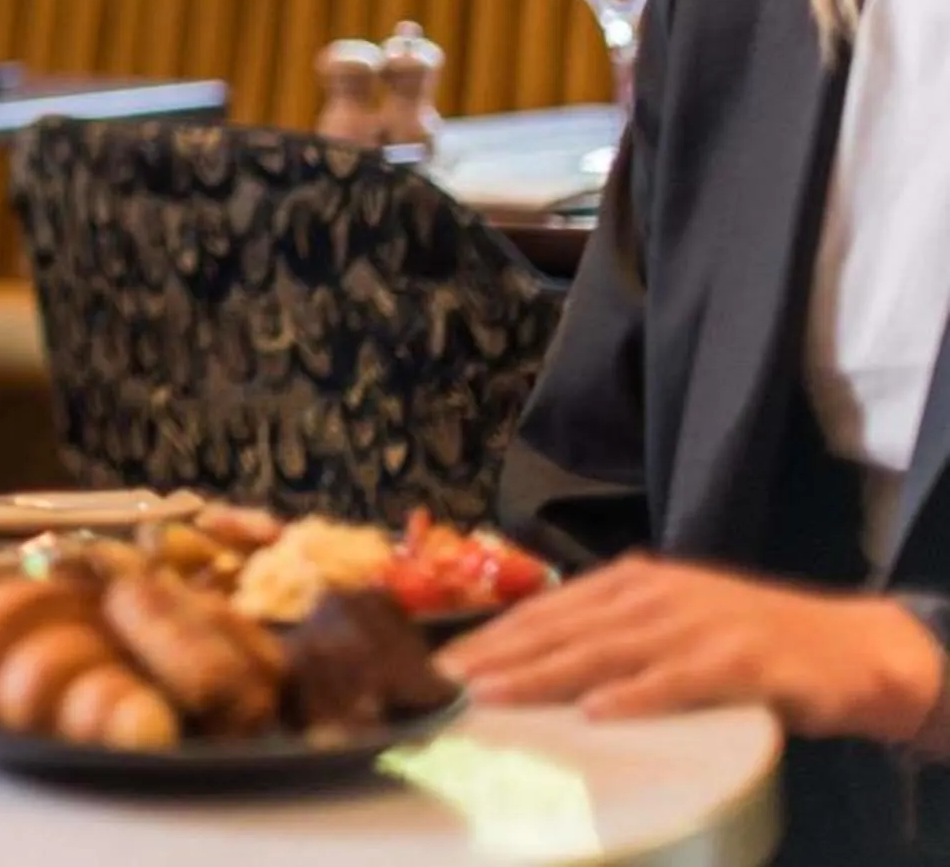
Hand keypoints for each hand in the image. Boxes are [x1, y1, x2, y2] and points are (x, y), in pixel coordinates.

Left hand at [437, 554, 942, 743]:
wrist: (848, 646)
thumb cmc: (749, 639)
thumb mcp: (672, 618)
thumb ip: (614, 629)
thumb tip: (538, 657)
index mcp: (633, 581)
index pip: (547, 609)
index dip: (494, 635)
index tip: (444, 663)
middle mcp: (655, 595)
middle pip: (562, 627)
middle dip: (499, 655)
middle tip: (447, 681)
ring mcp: (697, 625)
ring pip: (604, 651)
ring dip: (543, 674)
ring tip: (493, 694)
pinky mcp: (739, 661)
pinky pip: (676, 681)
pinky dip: (634, 695)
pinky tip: (595, 710)